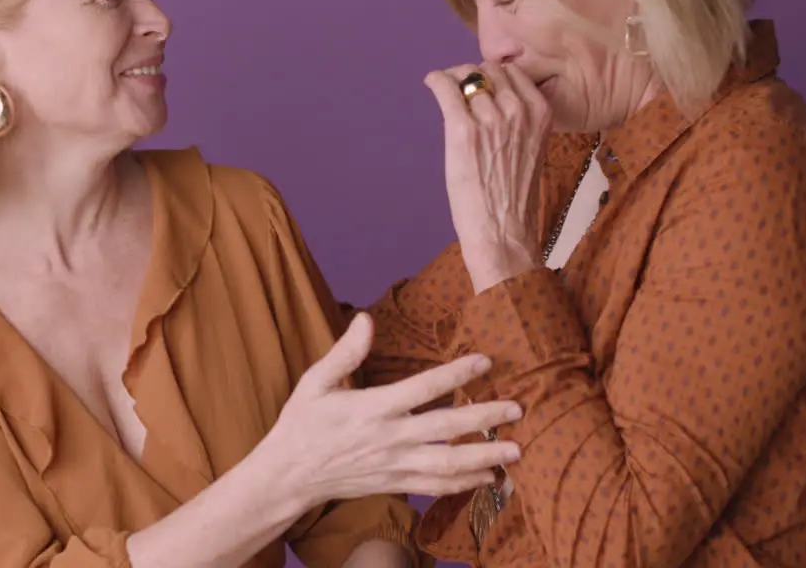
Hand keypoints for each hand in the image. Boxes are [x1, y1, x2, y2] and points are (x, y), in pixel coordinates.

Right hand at [261, 312, 522, 506]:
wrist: (287, 476)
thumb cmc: (302, 423)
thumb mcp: (315, 381)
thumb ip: (345, 352)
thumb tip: (365, 319)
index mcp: (372, 408)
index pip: (422, 388)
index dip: (456, 374)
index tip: (486, 361)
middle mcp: (388, 438)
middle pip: (445, 428)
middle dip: (484, 419)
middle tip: (517, 408)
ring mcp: (393, 465)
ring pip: (447, 463)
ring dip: (484, 456)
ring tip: (516, 450)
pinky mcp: (394, 484)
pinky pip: (435, 487)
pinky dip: (464, 484)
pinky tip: (489, 477)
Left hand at [424, 61, 552, 292]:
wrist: (504, 231)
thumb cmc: (516, 199)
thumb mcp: (532, 150)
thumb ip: (520, 122)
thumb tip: (493, 101)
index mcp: (541, 113)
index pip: (513, 73)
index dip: (493, 77)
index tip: (481, 86)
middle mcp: (518, 110)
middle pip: (488, 71)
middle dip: (472, 76)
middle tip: (460, 90)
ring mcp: (490, 118)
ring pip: (466, 76)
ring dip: (453, 81)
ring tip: (445, 91)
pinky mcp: (463, 129)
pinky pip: (445, 88)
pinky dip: (436, 81)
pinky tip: (431, 84)